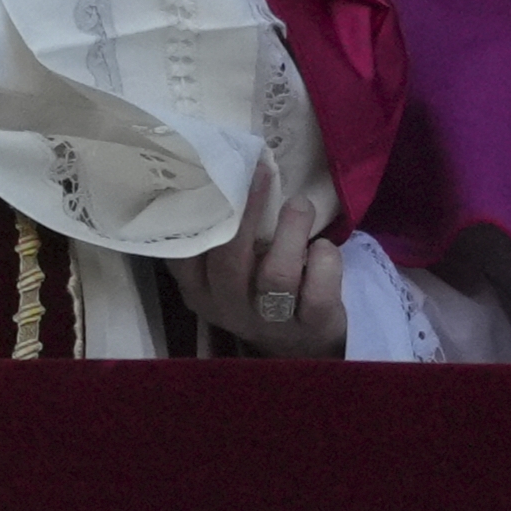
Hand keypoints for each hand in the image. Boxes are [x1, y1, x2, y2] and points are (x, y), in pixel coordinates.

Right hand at [167, 156, 345, 357]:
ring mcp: (269, 322)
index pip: (184, 252)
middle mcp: (228, 307)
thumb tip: (227, 163)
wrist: (300, 346)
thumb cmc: (257, 289)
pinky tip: (324, 247)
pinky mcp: (312, 326)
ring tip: (300, 205)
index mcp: (199, 288)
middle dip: (247, 210)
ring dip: (291, 230)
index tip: (218, 170)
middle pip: (229, 260)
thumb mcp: (227, 270)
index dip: (201, 209)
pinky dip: (325, 260)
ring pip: (276, 275)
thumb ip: (220, 234)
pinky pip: (319, 292)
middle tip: (262, 171)